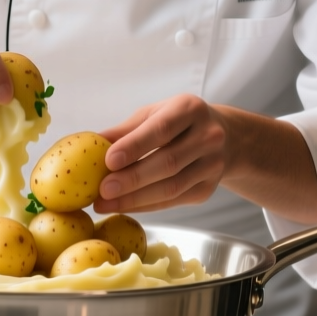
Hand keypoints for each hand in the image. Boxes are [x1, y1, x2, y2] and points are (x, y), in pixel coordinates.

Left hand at [94, 95, 230, 213]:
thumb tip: (92, 144)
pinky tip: (123, 206)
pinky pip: (173, 201)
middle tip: (102, 190)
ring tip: (105, 203)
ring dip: (135, 198)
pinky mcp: (208, 189)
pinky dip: (145, 206)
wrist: (224, 138)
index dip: (135, 146)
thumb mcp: (154, 114)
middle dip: (132, 179)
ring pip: (171, 187)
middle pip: (168, 162)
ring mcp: (212, 165)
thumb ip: (126, 130)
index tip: (109, 160)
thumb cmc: (177, 123)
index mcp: (190, 109)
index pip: (162, 129)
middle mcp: (208, 136)